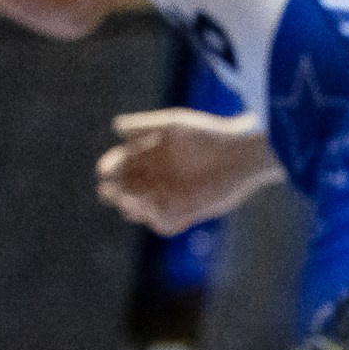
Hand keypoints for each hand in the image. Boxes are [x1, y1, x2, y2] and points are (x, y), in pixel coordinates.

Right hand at [95, 107, 277, 234]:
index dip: (109, 169)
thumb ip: (144, 125)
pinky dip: (156, 220)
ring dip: (132, 208)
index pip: (117, 165)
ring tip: (135, 202)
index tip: (106, 170)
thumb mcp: (173, 126)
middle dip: (115, 192)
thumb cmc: (207, 135)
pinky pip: (164, 224)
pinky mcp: (186, 213)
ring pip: (139, 209)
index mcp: (147, 155)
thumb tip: (116, 127)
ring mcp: (169, 196)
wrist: (241, 154)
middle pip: (123, 189)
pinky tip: (154, 212)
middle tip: (115, 191)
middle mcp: (155, 177)